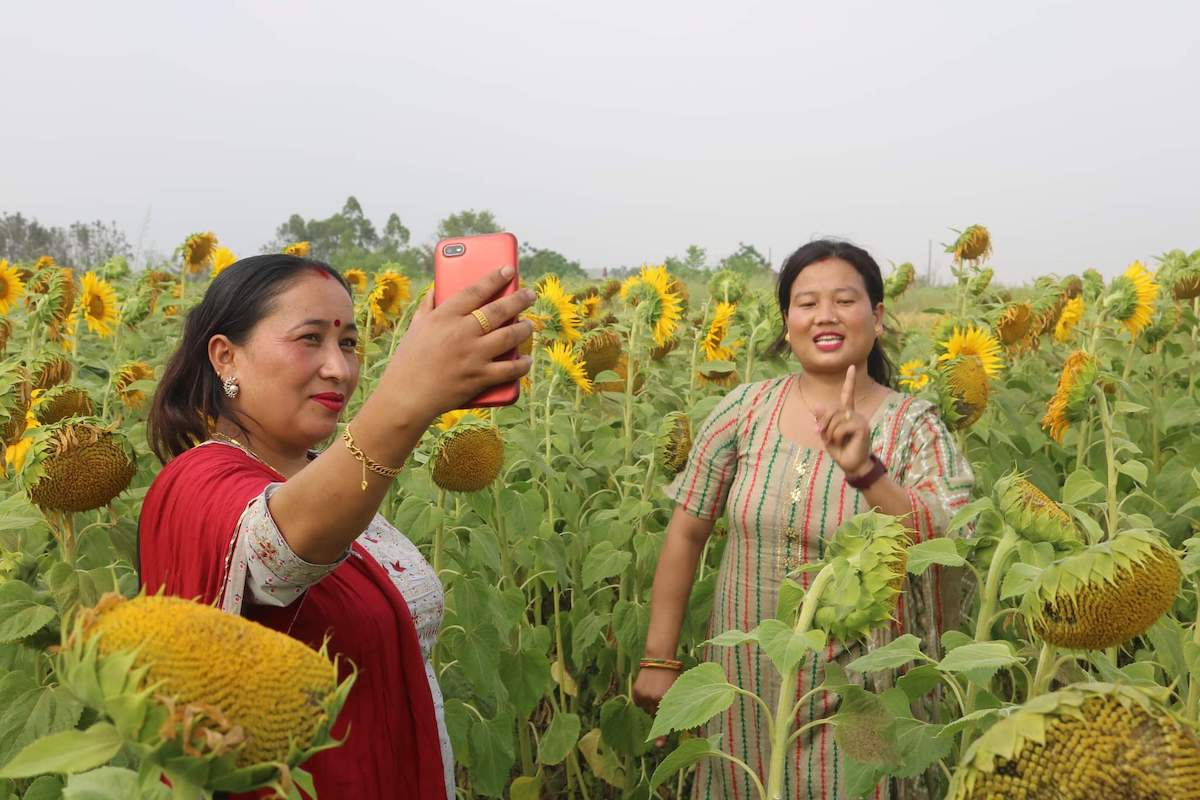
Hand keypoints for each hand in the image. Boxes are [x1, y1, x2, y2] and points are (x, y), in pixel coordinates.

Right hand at [378, 267, 534, 423]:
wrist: (406, 396)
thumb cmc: (409, 360)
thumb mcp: (416, 327)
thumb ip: (428, 305)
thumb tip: (438, 288)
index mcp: (444, 317)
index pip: (475, 291)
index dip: (494, 278)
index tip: (509, 269)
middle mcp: (461, 333)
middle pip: (498, 310)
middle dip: (519, 299)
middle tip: (530, 294)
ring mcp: (473, 355)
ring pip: (509, 336)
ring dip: (524, 328)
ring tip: (529, 324)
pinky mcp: (479, 377)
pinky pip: (509, 369)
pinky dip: (522, 364)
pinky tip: (527, 360)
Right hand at [632, 667, 679, 747]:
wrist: (659, 658)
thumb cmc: (672, 675)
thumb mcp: (676, 690)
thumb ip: (673, 706)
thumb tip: (669, 723)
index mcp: (666, 700)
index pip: (664, 721)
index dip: (661, 735)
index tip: (659, 746)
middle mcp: (654, 700)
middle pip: (654, 716)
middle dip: (657, 713)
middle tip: (660, 699)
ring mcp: (644, 696)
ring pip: (646, 709)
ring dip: (650, 705)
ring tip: (655, 690)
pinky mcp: (636, 692)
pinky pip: (639, 703)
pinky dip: (643, 699)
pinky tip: (648, 689)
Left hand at [810, 365, 872, 477]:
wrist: (852, 466)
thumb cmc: (841, 451)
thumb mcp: (827, 435)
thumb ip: (823, 421)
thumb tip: (817, 405)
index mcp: (848, 414)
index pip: (848, 394)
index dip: (849, 381)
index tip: (851, 366)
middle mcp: (855, 414)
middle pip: (832, 410)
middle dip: (823, 423)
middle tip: (823, 435)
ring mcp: (860, 420)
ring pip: (836, 419)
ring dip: (830, 433)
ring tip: (836, 442)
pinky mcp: (862, 427)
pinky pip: (842, 427)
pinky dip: (836, 436)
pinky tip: (843, 442)